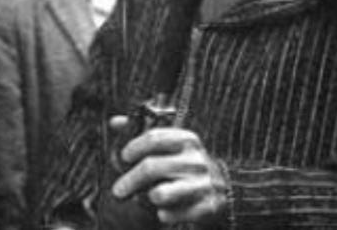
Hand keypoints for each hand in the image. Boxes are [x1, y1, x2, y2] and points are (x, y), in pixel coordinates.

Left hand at [109, 115, 228, 226]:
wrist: (222, 190)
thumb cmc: (184, 165)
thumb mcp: (171, 146)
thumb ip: (143, 134)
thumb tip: (115, 122)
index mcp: (187, 140)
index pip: (154, 138)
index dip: (134, 147)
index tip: (124, 157)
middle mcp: (196, 160)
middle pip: (151, 167)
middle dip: (129, 180)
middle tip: (117, 192)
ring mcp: (204, 184)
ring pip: (161, 193)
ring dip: (148, 197)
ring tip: (146, 198)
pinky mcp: (209, 207)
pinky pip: (175, 214)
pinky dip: (164, 215)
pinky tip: (161, 213)